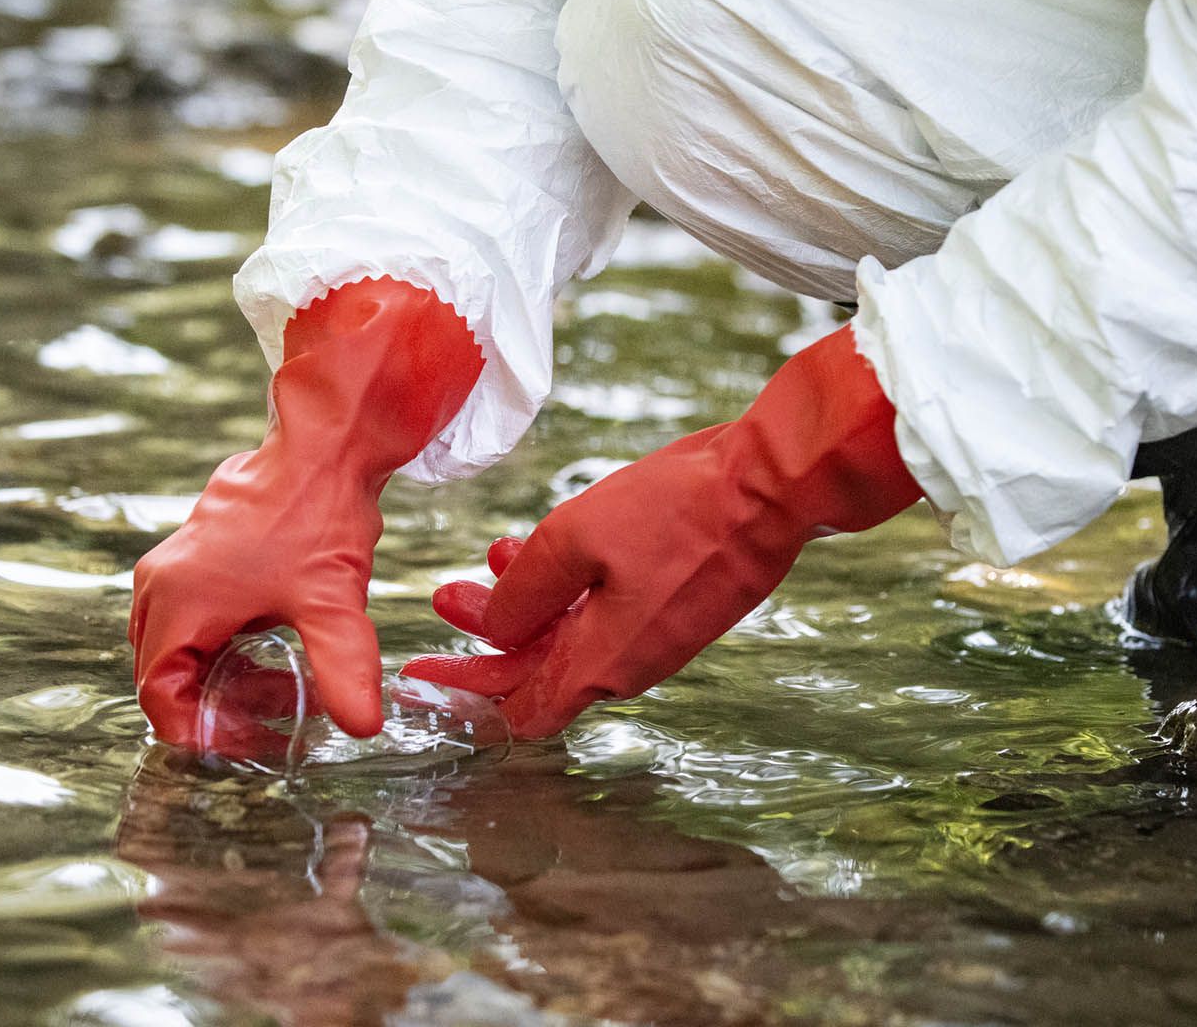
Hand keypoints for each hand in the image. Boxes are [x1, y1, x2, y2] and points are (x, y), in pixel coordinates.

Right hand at [130, 279, 482, 748]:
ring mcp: (175, 568)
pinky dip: (228, 648)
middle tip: (275, 722)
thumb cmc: (319, 514)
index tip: (249, 743)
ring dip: (226, 677)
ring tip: (287, 691)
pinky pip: (195, 621)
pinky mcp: (196, 557)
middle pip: (166, 675)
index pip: (159, 696)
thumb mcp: (333, 602)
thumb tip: (362, 726)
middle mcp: (161, 586)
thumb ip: (343, 668)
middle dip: (217, 707)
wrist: (323, 446)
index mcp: (177, 602)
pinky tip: (277, 653)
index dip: (201, 731)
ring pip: (181, 648)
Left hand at [404, 326, 920, 736]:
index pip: (520, 710)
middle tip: (446, 596)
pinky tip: (548, 544)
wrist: (772, 487)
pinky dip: (568, 588)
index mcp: (601, 663)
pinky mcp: (679, 605)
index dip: (466, 693)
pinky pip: (608, 612)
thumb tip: (491, 633)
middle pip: (540, 671)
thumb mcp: (573, 541)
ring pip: (572, 635)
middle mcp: (631, 664)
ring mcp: (659, 636)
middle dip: (486, 634)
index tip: (424, 673)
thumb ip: (521, 595)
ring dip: (527, 602)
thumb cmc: (678, 511)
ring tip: (493, 555)